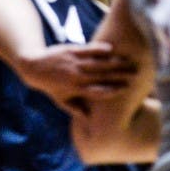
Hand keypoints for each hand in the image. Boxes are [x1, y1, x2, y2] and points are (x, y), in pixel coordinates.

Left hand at [18, 42, 134, 113]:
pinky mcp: (71, 51)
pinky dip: (99, 50)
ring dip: (114, 63)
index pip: (97, 92)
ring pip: (97, 64)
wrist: (33, 67)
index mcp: (75, 90)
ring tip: (129, 62)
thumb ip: (75, 109)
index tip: (127, 89)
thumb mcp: (60, 100)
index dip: (113, 90)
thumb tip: (89, 120)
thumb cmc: (50, 86)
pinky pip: (88, 51)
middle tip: (136, 75)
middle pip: (102, 77)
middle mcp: (76, 77)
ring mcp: (73, 63)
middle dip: (120, 76)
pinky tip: (111, 50)